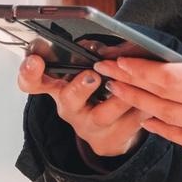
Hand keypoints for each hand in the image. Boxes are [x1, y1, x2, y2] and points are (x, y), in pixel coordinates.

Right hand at [17, 48, 147, 160]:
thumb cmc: (94, 93)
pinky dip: (142, 106)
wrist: (108, 133)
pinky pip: (130, 122)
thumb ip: (85, 57)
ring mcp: (90, 126)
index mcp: (56, 88)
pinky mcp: (112, 139)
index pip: (31, 82)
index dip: (30, 72)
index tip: (34, 60)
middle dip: (81, 86)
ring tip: (133, 81)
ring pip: (104, 113)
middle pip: (69, 99)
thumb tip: (103, 42)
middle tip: (93, 75)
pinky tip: (151, 96)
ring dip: (121, 96)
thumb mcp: (81, 73)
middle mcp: (69, 108)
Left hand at [93, 16, 181, 157]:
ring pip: (172, 119)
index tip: (119, 60)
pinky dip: (165, 132)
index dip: (140, 69)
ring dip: (140, 105)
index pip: (171, 76)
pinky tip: (148, 120)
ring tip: (117, 91)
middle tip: (105, 71)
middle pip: (164, 97)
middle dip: (131, 83)